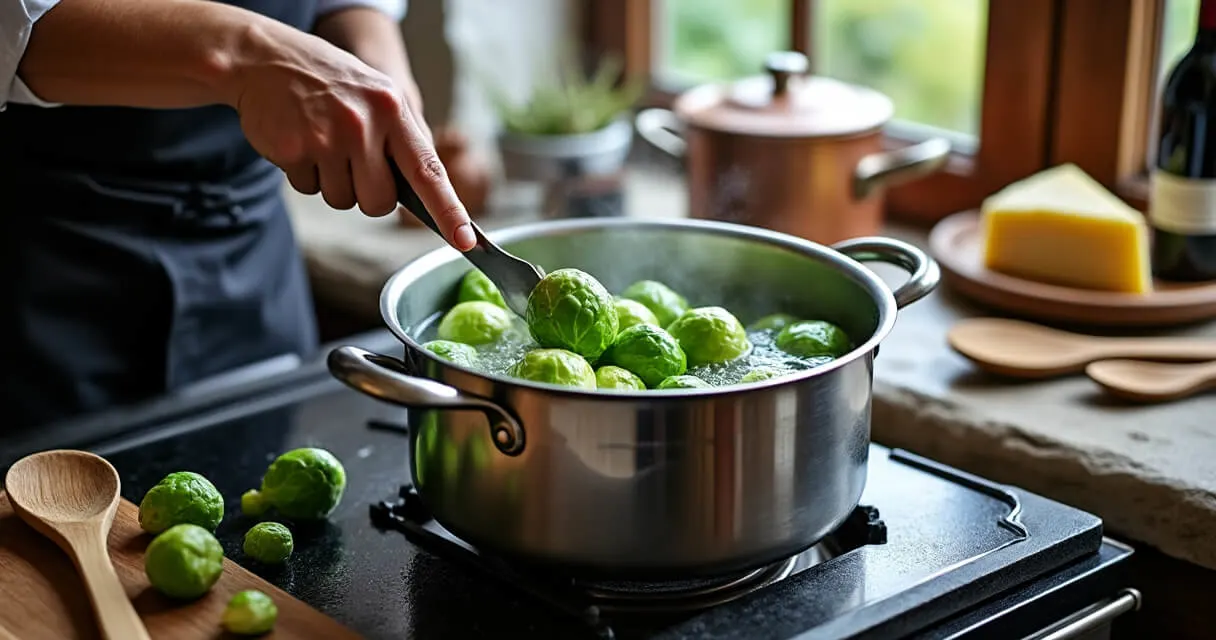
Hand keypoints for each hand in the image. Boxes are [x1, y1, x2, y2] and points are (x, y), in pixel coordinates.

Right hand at [227, 24, 473, 250]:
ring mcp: (325, 137)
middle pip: (379, 202)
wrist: (267, 59)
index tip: (465, 241)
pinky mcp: (292, 150)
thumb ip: (406, 138)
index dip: (449, 210)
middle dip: (367, 193)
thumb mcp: (379, 95)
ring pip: (343, 201)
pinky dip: (305, 174)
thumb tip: (431, 191)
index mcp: (393, 108)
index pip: (429, 170)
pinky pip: (309, 190)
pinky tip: (300, 141)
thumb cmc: (333, 83)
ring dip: (333, 182)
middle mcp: (363, 124)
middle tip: (352, 159)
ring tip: (323, 142)